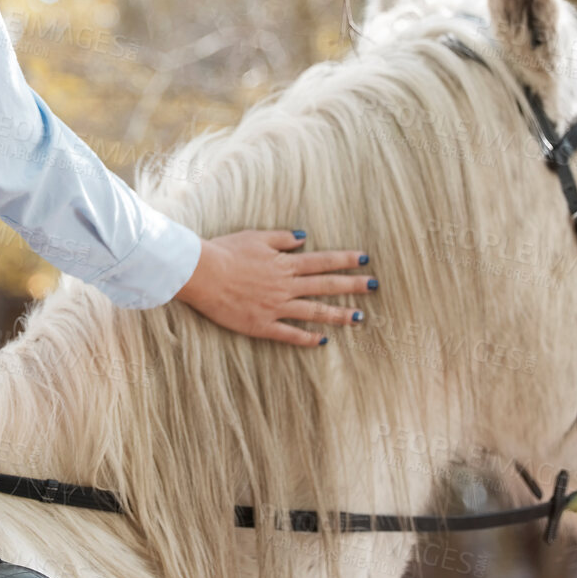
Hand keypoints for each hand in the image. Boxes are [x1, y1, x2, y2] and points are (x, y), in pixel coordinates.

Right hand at [173, 229, 375, 346]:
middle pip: (325, 285)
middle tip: (374, 286)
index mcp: (284, 263)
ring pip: (314, 312)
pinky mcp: (262, 325)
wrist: (202, 274)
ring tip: (360, 318)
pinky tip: (323, 341)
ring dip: (339, 315)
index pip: (322, 261)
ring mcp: (276, 307)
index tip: (365, 259)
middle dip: (352, 285)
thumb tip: (303, 238)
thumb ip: (281, 238)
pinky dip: (308, 338)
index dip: (345, 259)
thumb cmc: (225, 251)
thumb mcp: (254, 236)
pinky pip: (290, 334)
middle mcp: (285, 286)